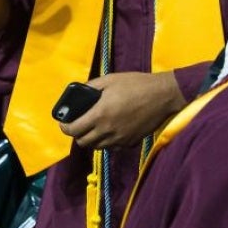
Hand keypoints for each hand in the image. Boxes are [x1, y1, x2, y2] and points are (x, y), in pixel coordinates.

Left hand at [58, 71, 186, 148]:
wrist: (162, 96)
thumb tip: (79, 92)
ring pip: (97, 147)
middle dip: (77, 134)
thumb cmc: (135, 84)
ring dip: (91, 139)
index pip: (73, 130)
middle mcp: (107, 131)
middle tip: (79, 124)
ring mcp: (119, 139)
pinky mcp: (130, 143)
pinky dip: (106, 142)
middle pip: (83, 142)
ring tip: (94, 127)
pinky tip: (110, 130)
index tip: (64, 123)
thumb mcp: (109, 79)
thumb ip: (91, 87)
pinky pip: (112, 148)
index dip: (65, 127)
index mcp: (100, 114)